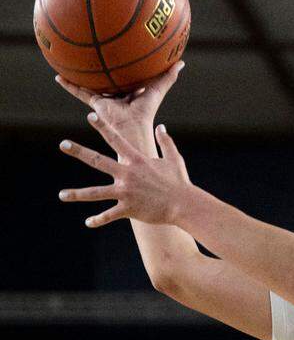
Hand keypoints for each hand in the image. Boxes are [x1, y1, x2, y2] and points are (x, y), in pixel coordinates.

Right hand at [55, 61, 183, 152]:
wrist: (132, 128)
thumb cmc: (147, 111)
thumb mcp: (157, 89)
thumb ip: (168, 77)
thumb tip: (181, 62)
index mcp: (133, 91)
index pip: (130, 76)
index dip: (127, 67)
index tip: (123, 54)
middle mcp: (119, 94)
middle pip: (110, 79)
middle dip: (104, 69)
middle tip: (95, 53)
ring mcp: (106, 99)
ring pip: (92, 84)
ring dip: (82, 76)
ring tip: (70, 63)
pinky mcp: (96, 103)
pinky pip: (80, 92)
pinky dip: (69, 85)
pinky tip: (58, 77)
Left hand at [58, 118, 193, 227]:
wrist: (184, 204)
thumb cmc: (180, 182)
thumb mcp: (174, 159)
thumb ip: (166, 142)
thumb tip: (161, 127)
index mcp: (137, 161)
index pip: (116, 140)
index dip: (103, 127)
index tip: (90, 117)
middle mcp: (127, 174)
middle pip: (97, 161)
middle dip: (79, 152)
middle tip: (63, 144)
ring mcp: (126, 192)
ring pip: (96, 193)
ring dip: (77, 194)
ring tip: (61, 195)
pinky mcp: (128, 209)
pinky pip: (109, 215)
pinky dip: (98, 220)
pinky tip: (88, 222)